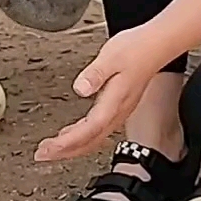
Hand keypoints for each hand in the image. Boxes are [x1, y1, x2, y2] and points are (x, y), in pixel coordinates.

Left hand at [34, 27, 162, 163]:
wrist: (157, 45)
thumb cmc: (136, 49)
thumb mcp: (110, 57)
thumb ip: (94, 74)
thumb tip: (80, 89)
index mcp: (114, 101)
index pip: (88, 130)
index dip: (68, 143)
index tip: (49, 149)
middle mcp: (118, 111)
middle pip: (90, 141)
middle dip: (65, 151)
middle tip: (43, 155)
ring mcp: (119, 110)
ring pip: (94, 138)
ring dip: (72, 147)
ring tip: (52, 150)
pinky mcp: (119, 106)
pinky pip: (98, 130)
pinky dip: (82, 137)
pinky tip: (70, 134)